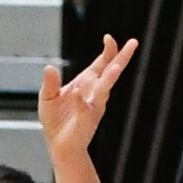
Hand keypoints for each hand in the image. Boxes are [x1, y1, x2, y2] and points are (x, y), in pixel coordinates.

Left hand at [38, 35, 137, 156]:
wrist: (58, 145)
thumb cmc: (56, 120)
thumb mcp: (48, 96)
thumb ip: (50, 82)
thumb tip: (49, 67)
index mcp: (87, 82)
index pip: (102, 63)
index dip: (108, 50)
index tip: (109, 38)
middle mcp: (95, 92)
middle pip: (111, 72)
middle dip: (122, 58)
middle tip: (134, 43)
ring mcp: (93, 106)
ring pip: (104, 89)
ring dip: (109, 78)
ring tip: (116, 67)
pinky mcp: (86, 120)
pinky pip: (84, 108)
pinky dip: (80, 101)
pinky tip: (77, 91)